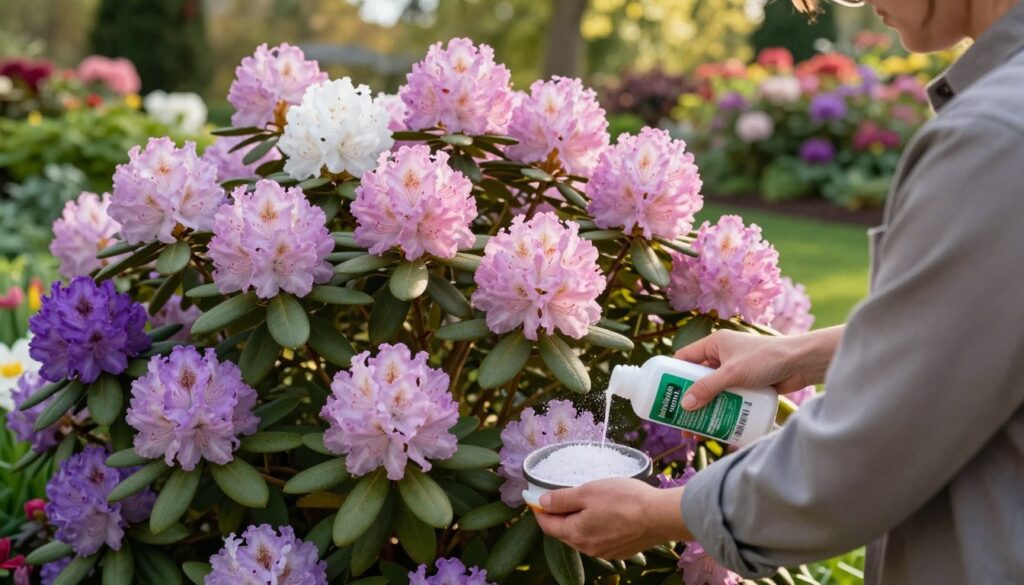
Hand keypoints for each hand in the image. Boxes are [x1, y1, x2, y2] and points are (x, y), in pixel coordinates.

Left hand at [534, 478, 690, 558]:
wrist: (659, 515)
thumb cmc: (623, 500)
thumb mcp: (587, 491)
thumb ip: (562, 499)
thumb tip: (542, 502)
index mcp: (575, 533)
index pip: (548, 525)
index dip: (540, 511)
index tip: (536, 499)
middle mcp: (588, 548)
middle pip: (564, 532)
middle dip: (558, 516)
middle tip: (558, 498)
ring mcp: (605, 552)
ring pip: (582, 536)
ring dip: (577, 522)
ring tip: (583, 503)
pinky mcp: (620, 550)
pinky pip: (599, 539)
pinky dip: (594, 527)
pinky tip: (603, 514)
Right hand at [674, 326, 843, 410]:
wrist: (803, 363)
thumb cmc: (767, 359)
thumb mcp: (733, 373)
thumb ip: (708, 388)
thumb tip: (685, 405)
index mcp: (715, 344)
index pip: (685, 357)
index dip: (672, 373)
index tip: (663, 392)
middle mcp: (722, 357)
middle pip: (697, 379)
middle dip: (687, 399)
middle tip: (677, 418)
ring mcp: (735, 372)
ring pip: (712, 392)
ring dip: (703, 409)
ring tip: (695, 429)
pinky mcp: (747, 386)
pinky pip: (728, 399)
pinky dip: (721, 411)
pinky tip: (716, 427)